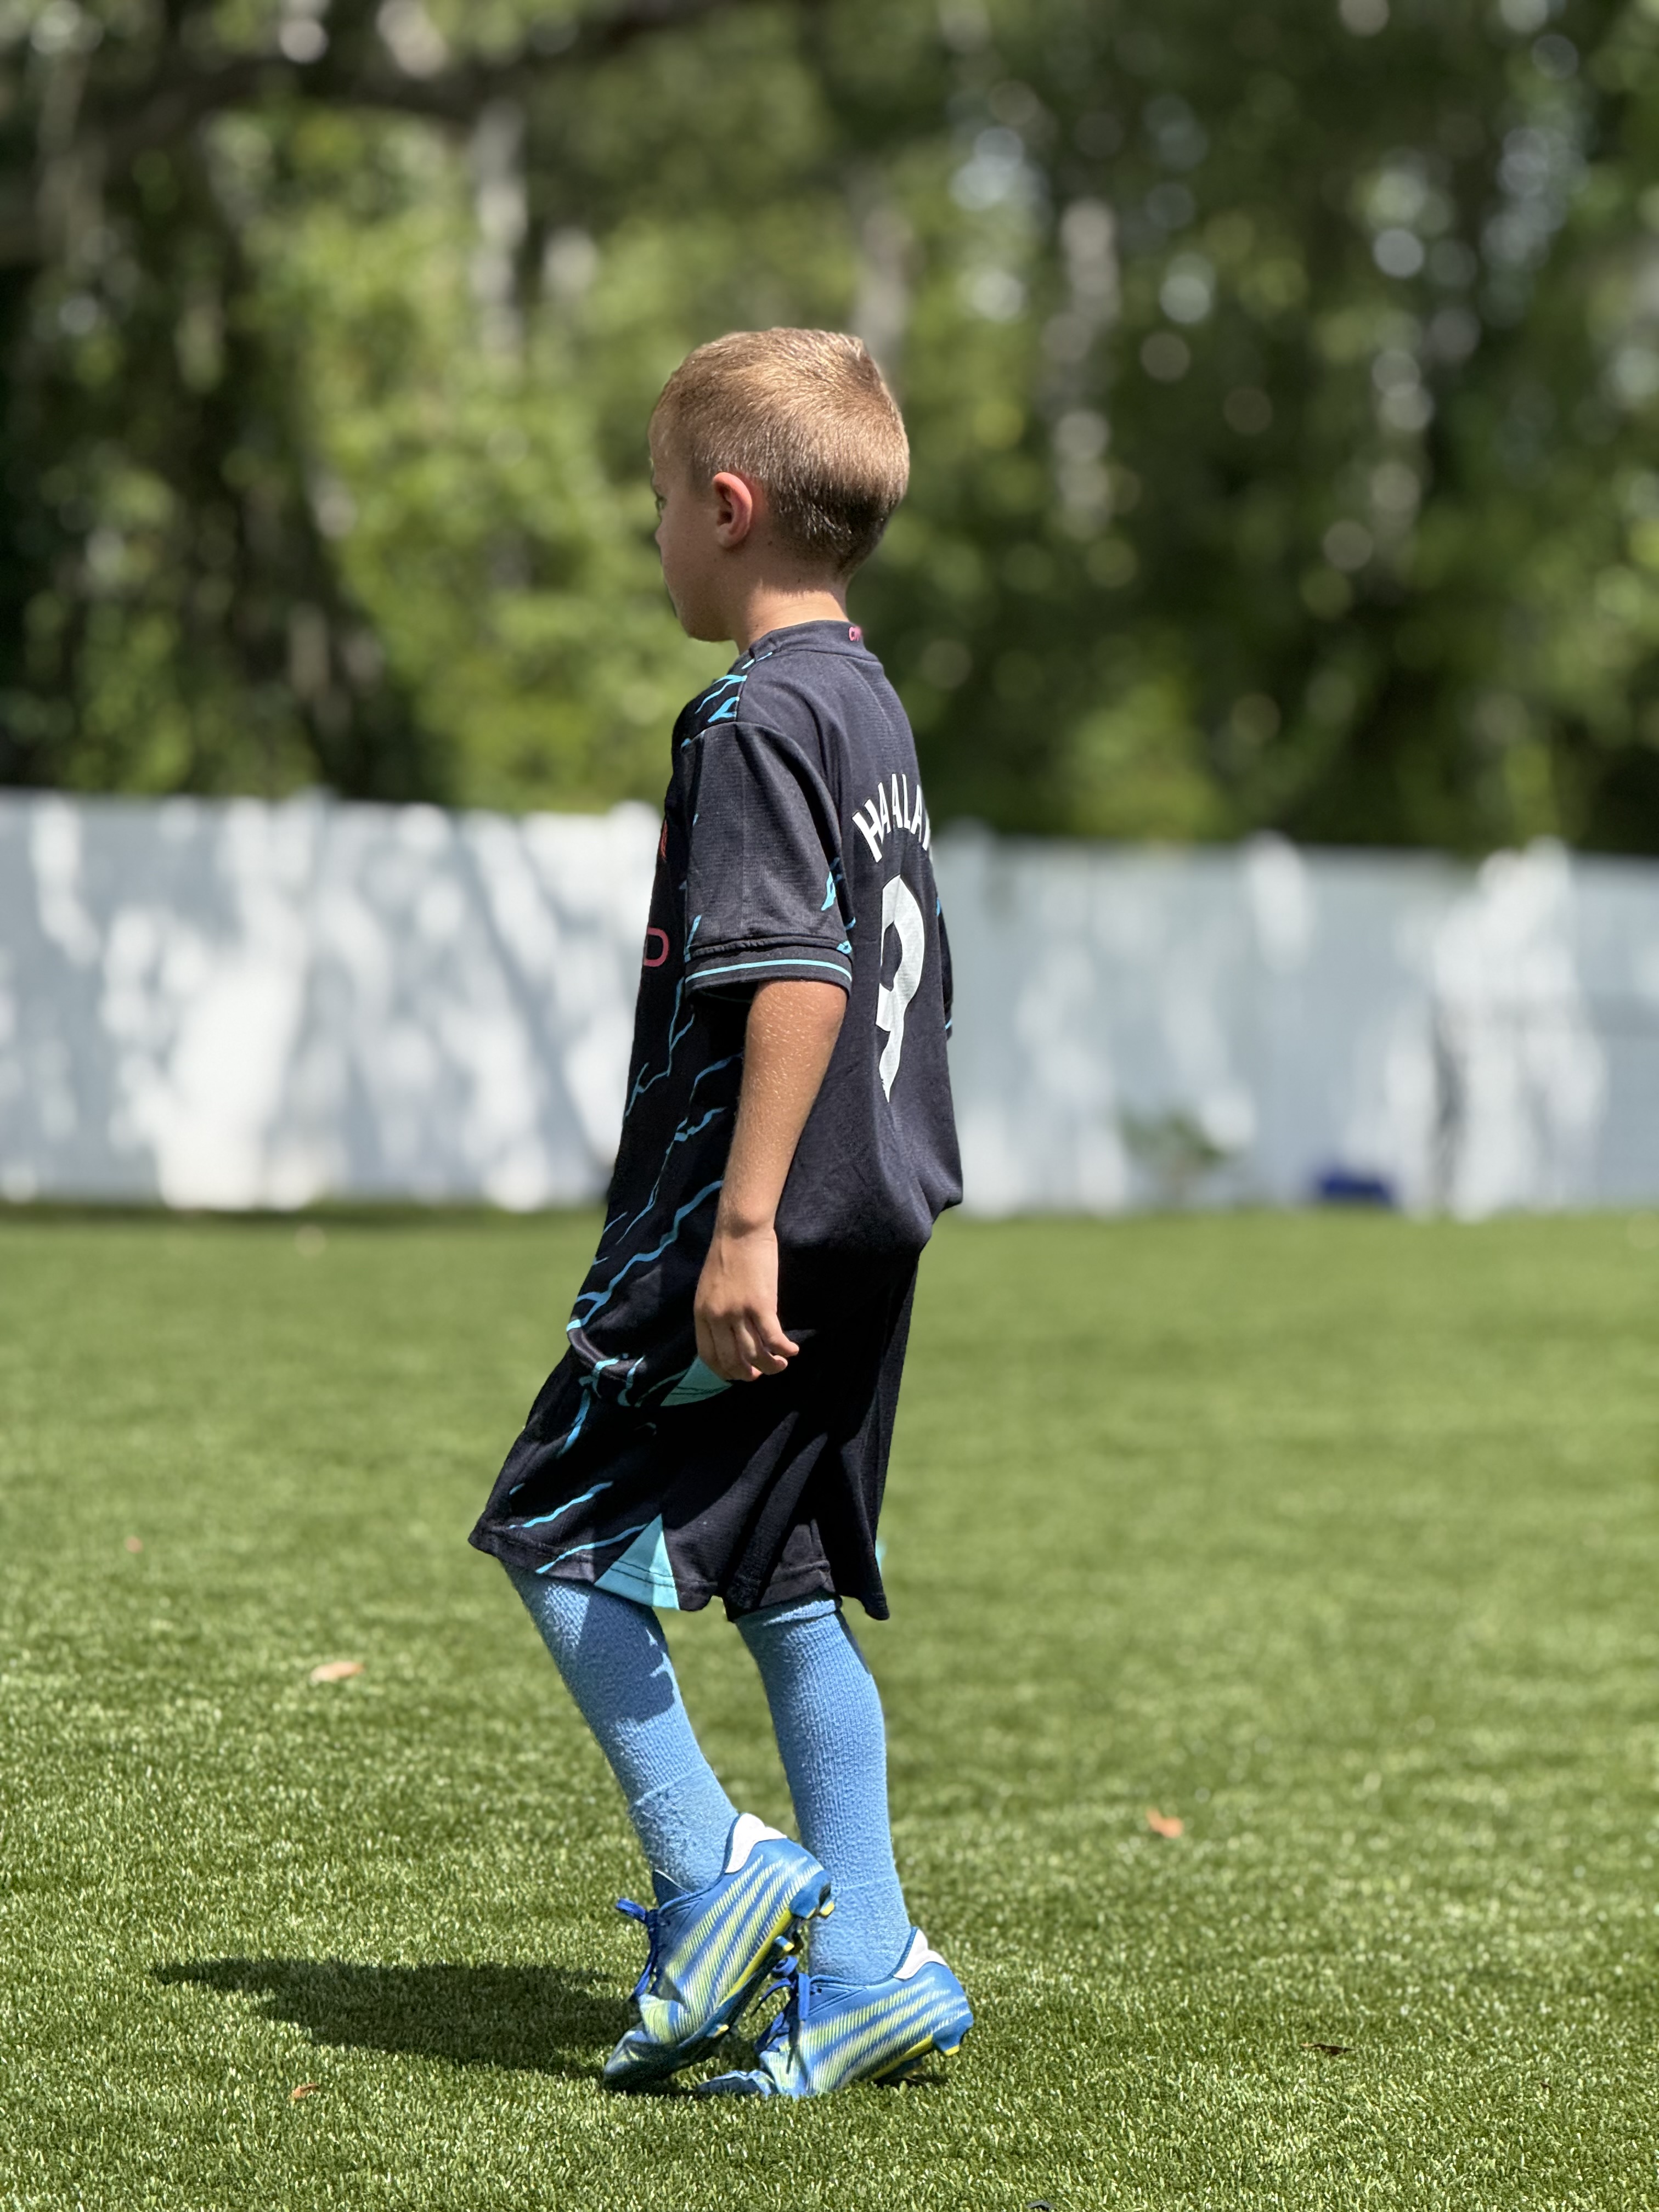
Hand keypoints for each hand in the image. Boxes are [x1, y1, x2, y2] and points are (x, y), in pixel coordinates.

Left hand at [694, 1223, 799, 1381]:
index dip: (725, 1371)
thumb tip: (729, 1336)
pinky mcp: (760, 1305)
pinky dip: (785, 1349)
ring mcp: (738, 1312)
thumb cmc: (728, 1255)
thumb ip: (715, 1313)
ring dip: (770, 1366)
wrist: (740, 1230)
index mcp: (701, 1314)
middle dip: (748, 1374)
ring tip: (782, 1364)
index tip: (740, 1374)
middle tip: (761, 1374)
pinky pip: (773, 1338)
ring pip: (755, 1354)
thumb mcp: (710, 1289)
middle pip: (732, 1360)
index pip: (708, 1356)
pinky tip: (793, 1350)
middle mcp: (716, 1317)